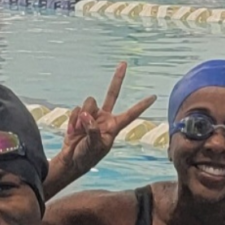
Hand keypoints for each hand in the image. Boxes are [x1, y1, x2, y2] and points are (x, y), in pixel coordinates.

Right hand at [57, 62, 155, 176]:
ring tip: (79, 132)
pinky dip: (73, 120)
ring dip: (81, 116)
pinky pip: (76, 110)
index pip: (131, 114)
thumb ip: (92, 130)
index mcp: (114, 127)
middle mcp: (105, 118)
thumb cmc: (86, 157)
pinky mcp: (79, 116)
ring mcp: (92, 115)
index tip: (153, 97)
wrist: (71, 160)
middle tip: (124, 63)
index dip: (141, 105)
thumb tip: (86, 115)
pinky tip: (72, 132)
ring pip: (89, 102)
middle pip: (112, 93)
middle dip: (117, 78)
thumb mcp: (94, 147)